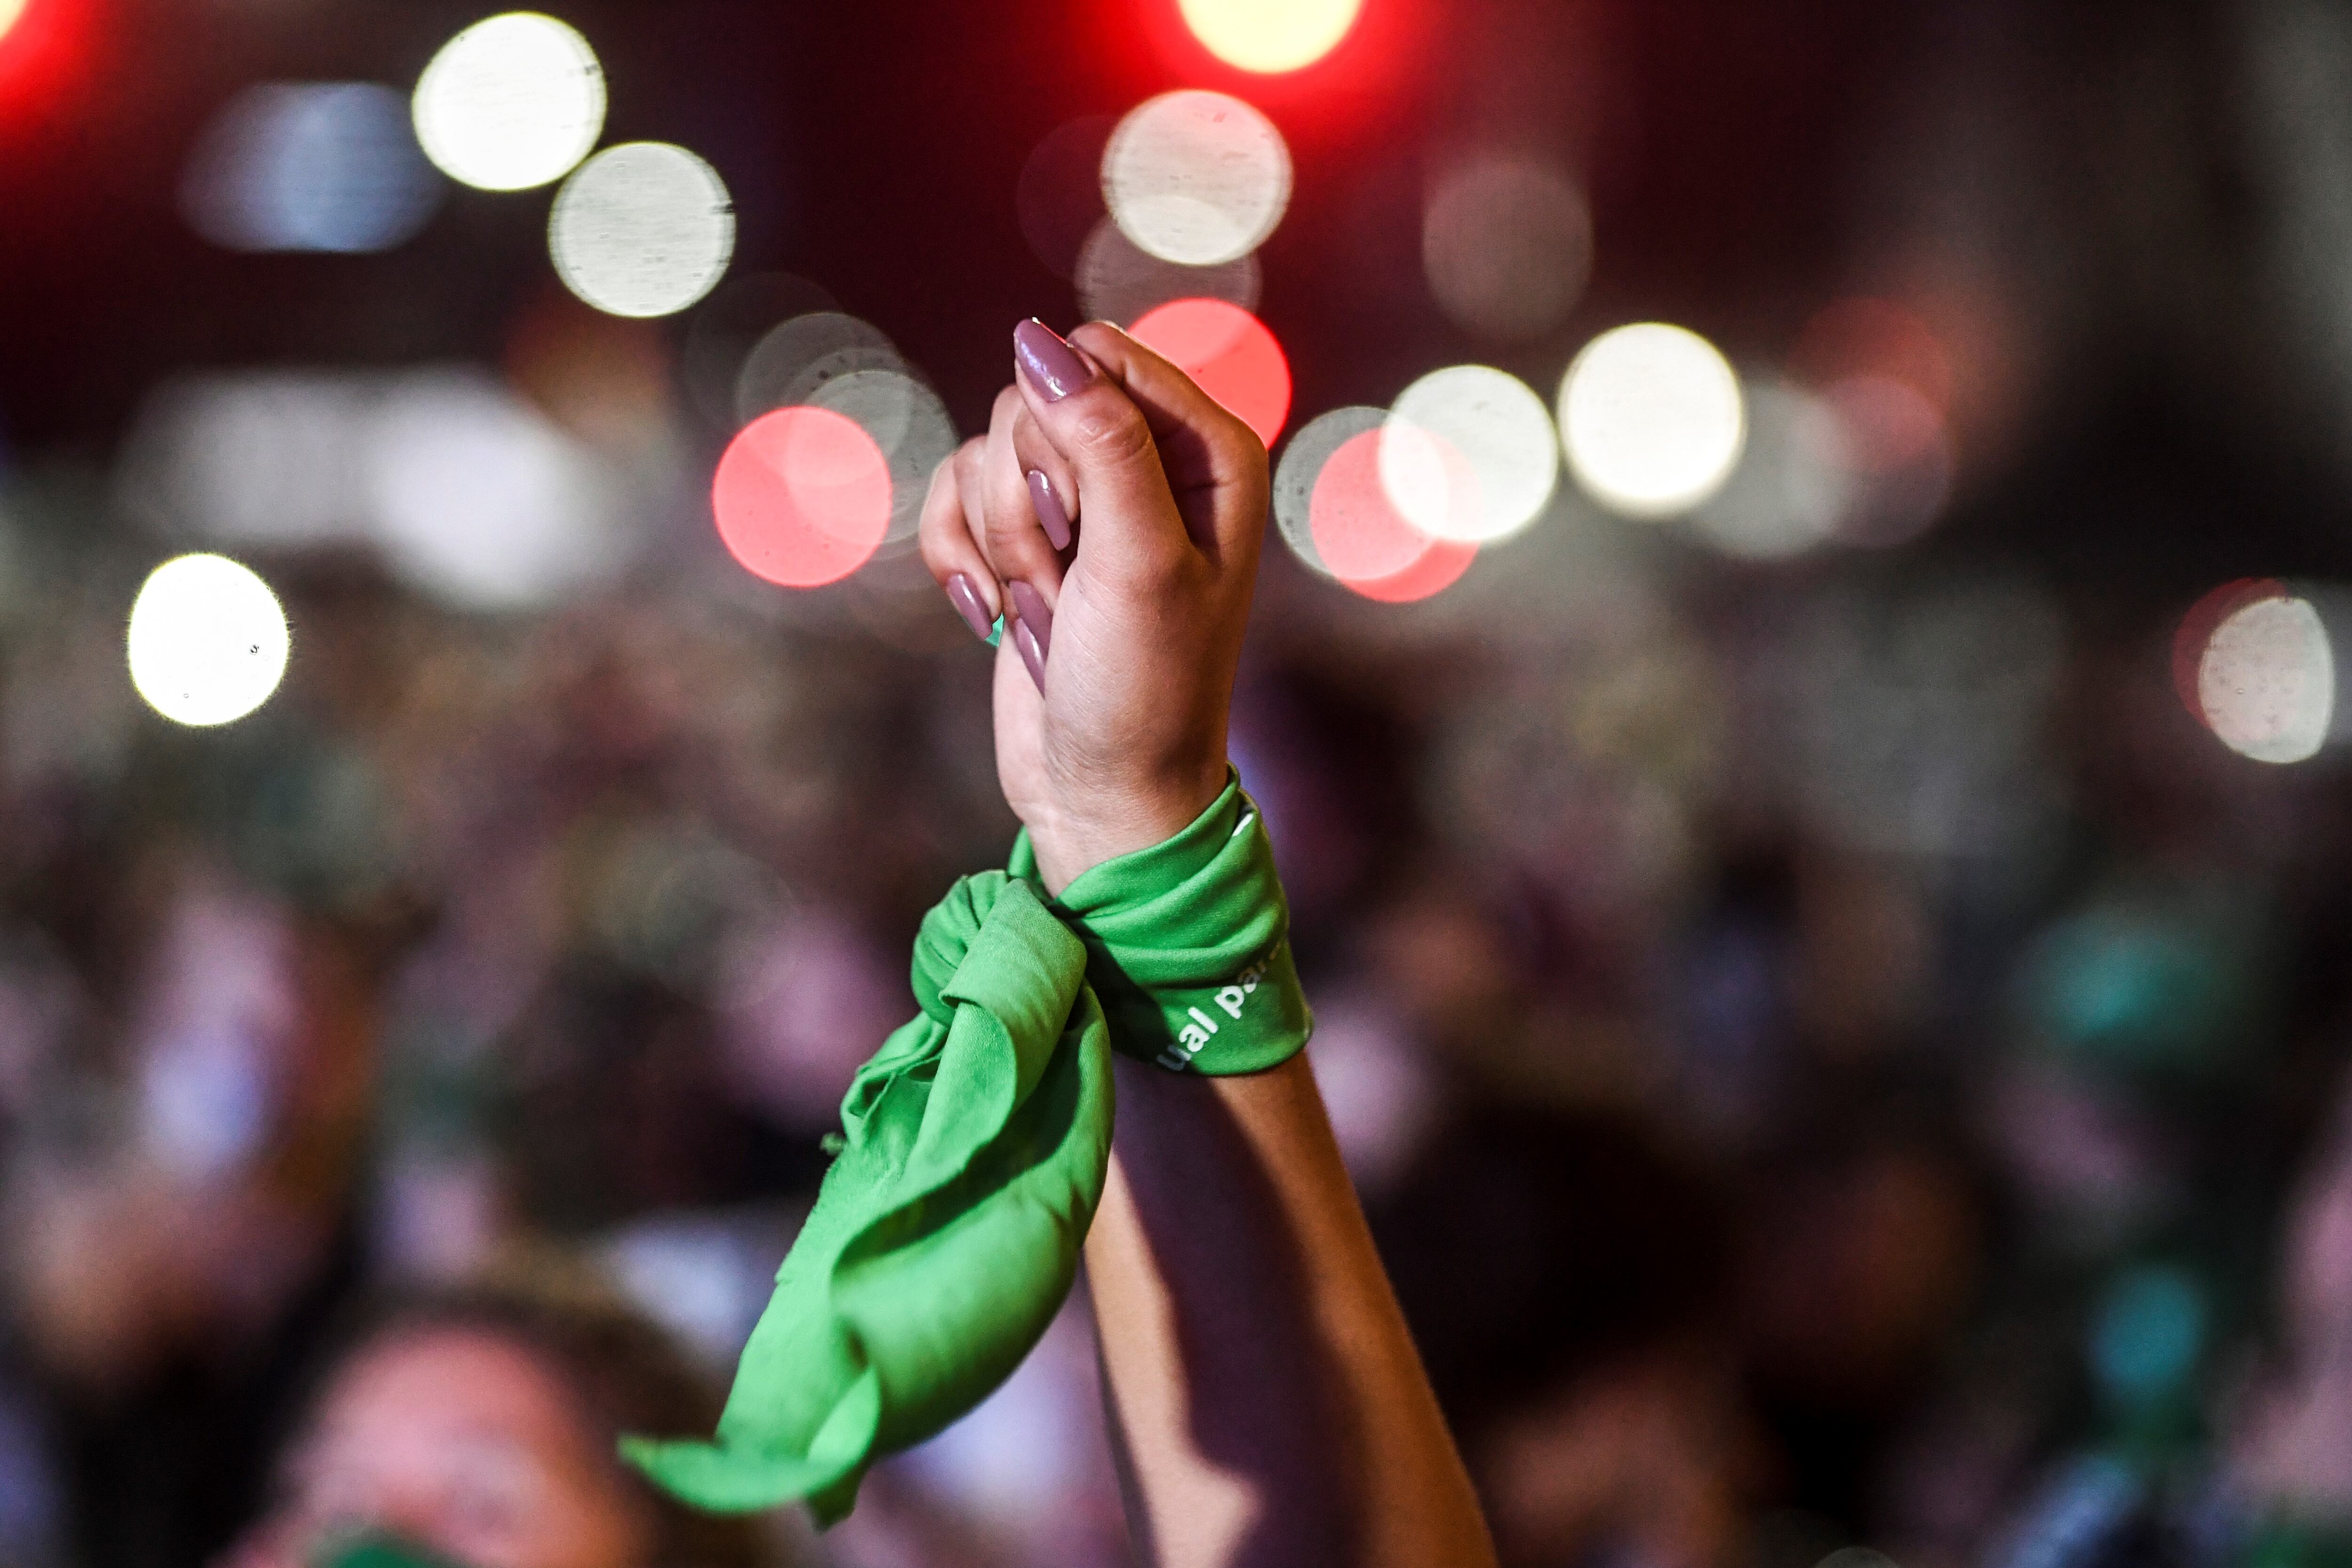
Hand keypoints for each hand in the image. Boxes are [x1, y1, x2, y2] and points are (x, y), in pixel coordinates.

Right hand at [920, 320, 1267, 892]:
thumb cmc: (1144, 688)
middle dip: (1030, 500)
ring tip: (1047, 613)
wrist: (1102, 794)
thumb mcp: (1137, 559)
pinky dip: (963, 558)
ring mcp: (1083, 501)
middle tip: (1069, 579)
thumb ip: (1101, 440)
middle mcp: (1150, 462)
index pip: (1099, 359)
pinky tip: (999, 619)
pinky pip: (956, 496)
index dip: (1067, 429)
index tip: (1082, 518)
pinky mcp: (1025, 538)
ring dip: (1000, 542)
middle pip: (1035, 400)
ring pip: (989, 450)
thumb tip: (1038, 339)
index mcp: (1210, 451)